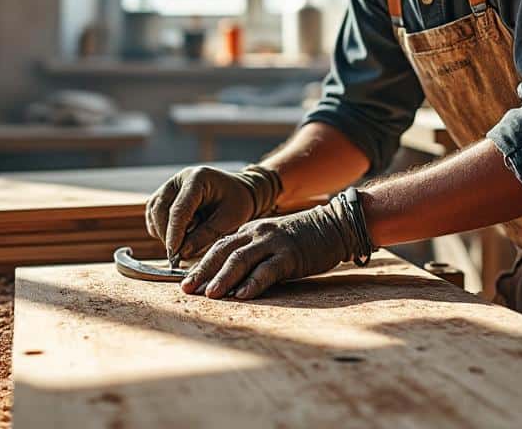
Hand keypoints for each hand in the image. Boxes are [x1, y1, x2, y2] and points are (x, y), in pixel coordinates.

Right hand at [145, 165, 280, 262]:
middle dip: (167, 234)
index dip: (175, 232)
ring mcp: (170, 186)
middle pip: (161, 209)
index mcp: (198, 178)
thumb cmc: (237, 203)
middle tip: (179, 255)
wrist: (238, 191)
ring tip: (183, 243)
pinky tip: (178, 236)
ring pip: (154, 212)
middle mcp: (179, 179)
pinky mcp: (164, 196)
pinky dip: (160, 229)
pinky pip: (154, 214)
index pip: (179, 208)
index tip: (174, 253)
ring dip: (163, 232)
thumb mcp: (229, 220)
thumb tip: (182, 252)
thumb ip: (206, 235)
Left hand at [180, 197, 363, 299]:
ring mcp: (273, 243)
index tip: (185, 281)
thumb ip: (253, 254)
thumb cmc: (304, 239)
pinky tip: (242, 295)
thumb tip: (231, 279)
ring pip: (240, 259)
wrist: (336, 225)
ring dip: (223, 277)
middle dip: (203, 271)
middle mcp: (257, 233)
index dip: (200, 263)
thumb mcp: (272, 241)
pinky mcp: (290, 255)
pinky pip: (268, 270)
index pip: (219, 246)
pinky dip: (253, 283)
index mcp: (250, 230)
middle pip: (223, 251)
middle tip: (186, 289)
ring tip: (210, 295)